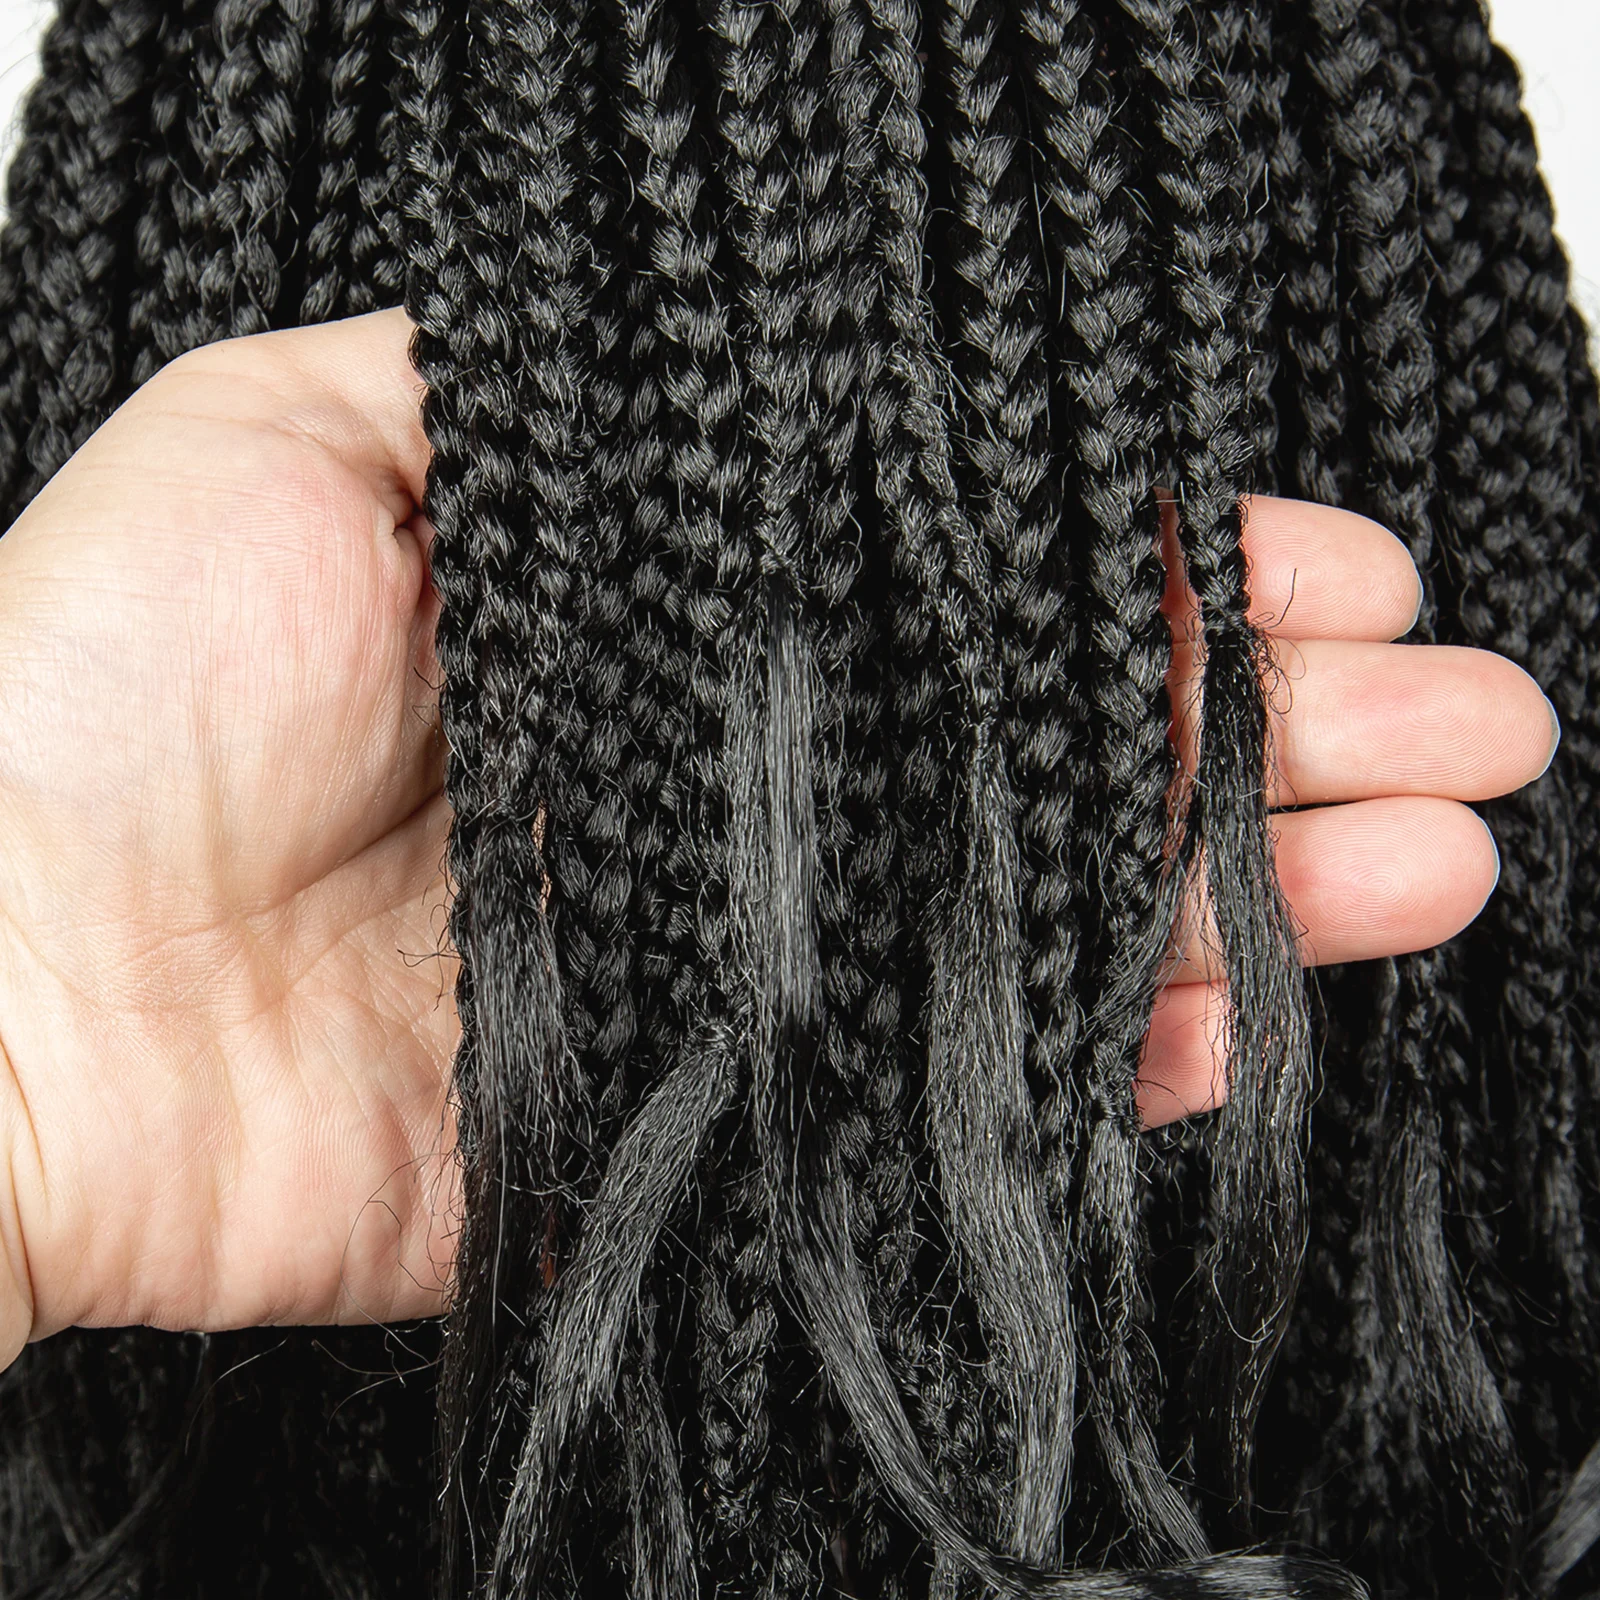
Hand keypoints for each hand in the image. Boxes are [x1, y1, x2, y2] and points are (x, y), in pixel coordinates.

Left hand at [0, 310, 1557, 1363]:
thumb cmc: (110, 685)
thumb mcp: (337, 434)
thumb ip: (575, 419)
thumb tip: (777, 393)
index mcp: (668, 627)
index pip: (961, 591)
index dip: (1151, 579)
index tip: (1322, 573)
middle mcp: (728, 789)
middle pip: (1041, 759)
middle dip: (1270, 736)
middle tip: (1469, 727)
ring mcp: (732, 962)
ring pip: (1032, 930)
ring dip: (1243, 896)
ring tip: (1433, 863)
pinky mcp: (699, 1117)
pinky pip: (939, 1096)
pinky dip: (1098, 1067)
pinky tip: (1248, 1015)